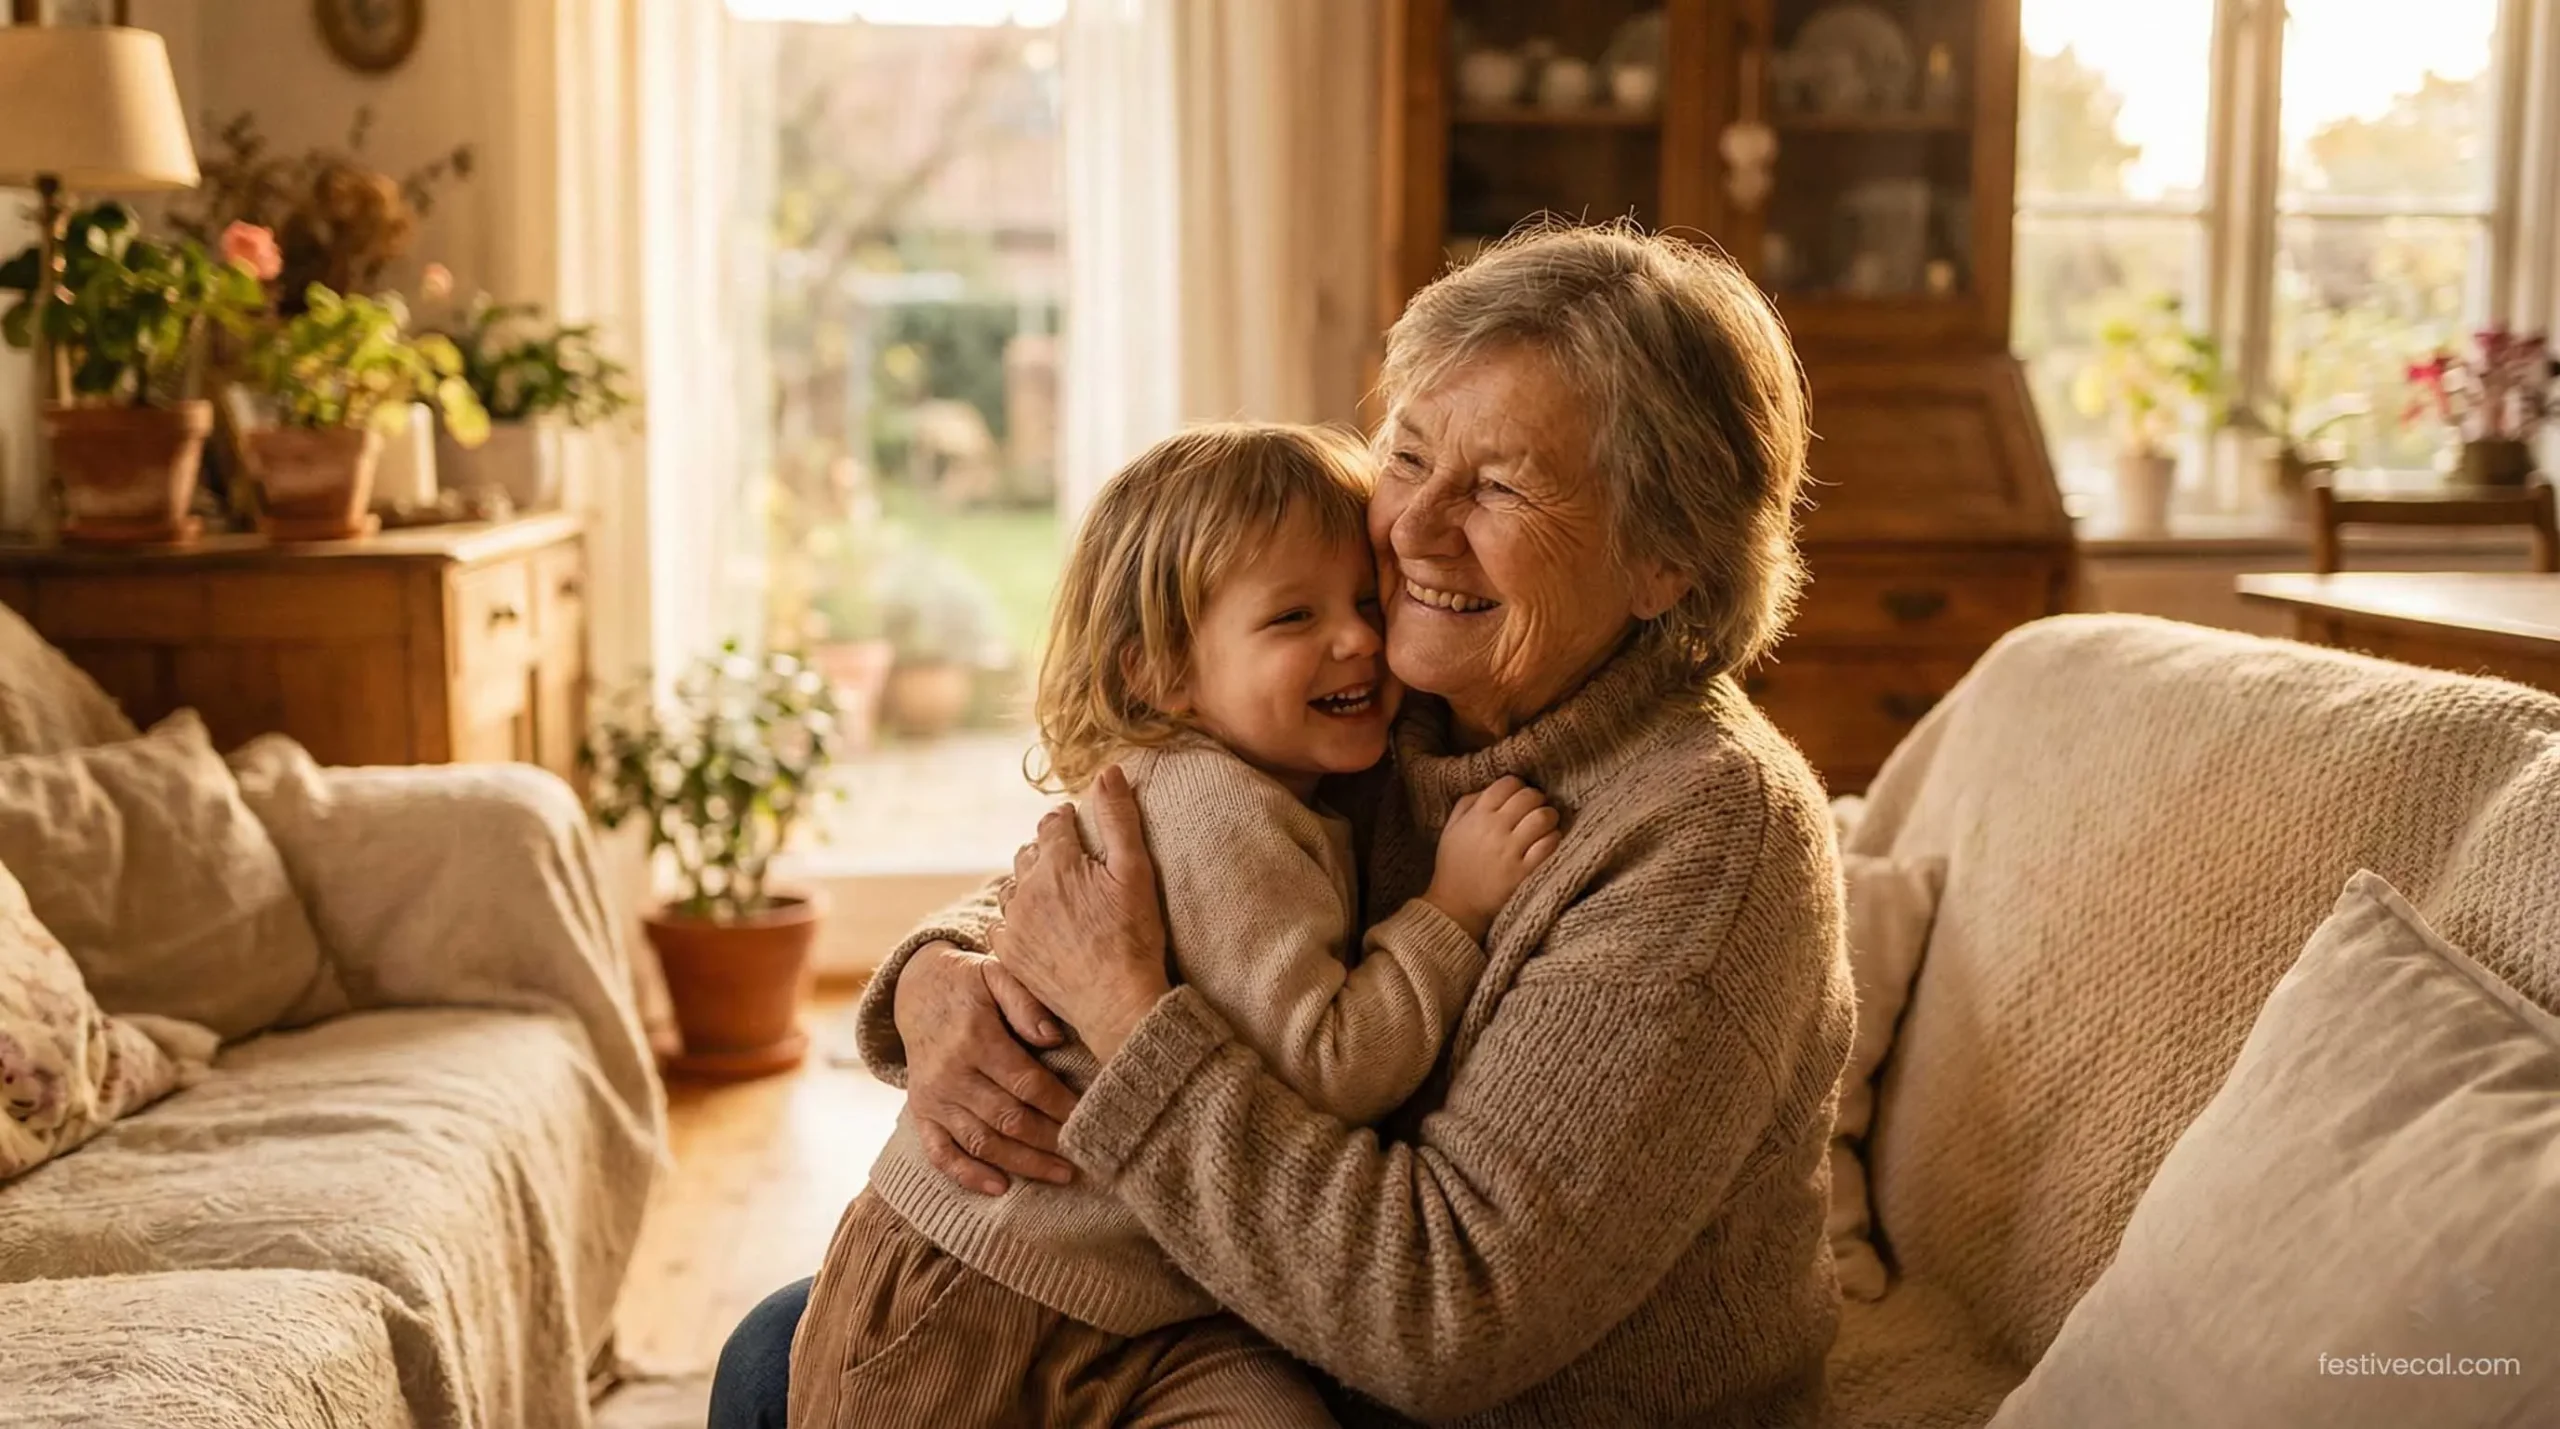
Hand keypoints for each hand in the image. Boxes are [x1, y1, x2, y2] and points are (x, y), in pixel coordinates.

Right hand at [893, 939, 1080, 1195]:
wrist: (914, 990)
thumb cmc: (969, 983)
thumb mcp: (996, 973)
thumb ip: (1025, 1001)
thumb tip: (1053, 1037)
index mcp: (975, 1038)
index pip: (1027, 1083)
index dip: (1061, 1105)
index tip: (1091, 1118)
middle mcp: (951, 1073)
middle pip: (1008, 1119)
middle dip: (1050, 1141)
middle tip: (1085, 1156)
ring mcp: (934, 1098)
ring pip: (981, 1142)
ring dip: (1023, 1164)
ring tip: (1061, 1175)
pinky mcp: (921, 1113)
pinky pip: (940, 1154)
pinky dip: (968, 1176)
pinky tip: (1000, 1188)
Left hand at [991, 764, 1171, 1063]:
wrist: (1117, 1002)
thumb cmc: (1134, 936)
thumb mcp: (1136, 870)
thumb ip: (1119, 817)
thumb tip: (1108, 771)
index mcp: (1055, 863)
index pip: (1052, 824)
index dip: (1068, 822)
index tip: (1078, 827)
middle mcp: (1025, 889)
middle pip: (1029, 853)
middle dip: (1048, 850)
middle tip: (1073, 862)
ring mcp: (1012, 923)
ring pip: (1013, 886)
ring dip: (1030, 884)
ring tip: (1057, 894)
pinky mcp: (1008, 953)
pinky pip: (1002, 922)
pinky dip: (1018, 918)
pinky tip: (1039, 925)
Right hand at [1423, 775, 1560, 940]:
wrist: (1455, 908)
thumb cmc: (1454, 866)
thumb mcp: (1451, 829)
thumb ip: (1468, 803)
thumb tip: (1492, 788)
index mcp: (1477, 815)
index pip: (1508, 783)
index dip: (1518, 787)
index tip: (1519, 799)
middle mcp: (1494, 828)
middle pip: (1530, 796)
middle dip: (1536, 801)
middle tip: (1534, 812)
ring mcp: (1510, 850)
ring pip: (1544, 816)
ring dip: (1549, 818)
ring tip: (1544, 827)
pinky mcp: (1524, 871)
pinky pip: (1550, 844)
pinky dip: (1553, 840)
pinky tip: (1547, 845)